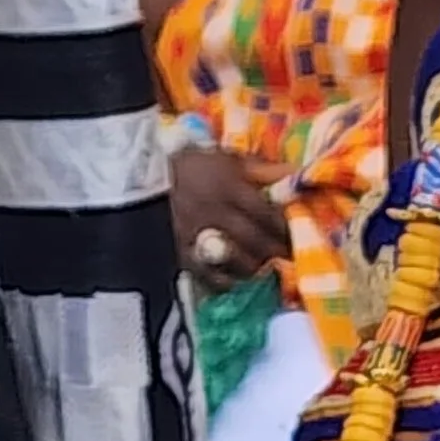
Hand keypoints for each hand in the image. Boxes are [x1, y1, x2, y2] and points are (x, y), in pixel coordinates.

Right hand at [169, 145, 290, 287]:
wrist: (140, 179)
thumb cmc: (191, 166)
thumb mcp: (227, 158)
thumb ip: (262, 168)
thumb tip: (296, 172)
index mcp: (230, 187)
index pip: (268, 214)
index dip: (287, 226)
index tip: (299, 231)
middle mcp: (217, 213)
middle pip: (257, 240)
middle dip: (277, 250)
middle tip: (290, 255)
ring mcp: (199, 237)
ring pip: (238, 261)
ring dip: (258, 267)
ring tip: (267, 267)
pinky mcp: (182, 254)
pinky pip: (211, 277)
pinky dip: (229, 282)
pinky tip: (238, 280)